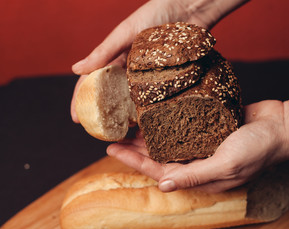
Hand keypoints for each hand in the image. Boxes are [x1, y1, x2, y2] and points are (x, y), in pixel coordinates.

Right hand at [70, 0, 247, 121]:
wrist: (190, 9)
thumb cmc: (157, 14)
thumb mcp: (126, 32)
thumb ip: (103, 52)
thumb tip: (76, 69)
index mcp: (117, 58)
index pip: (93, 82)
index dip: (82, 100)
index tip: (77, 119)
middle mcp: (130, 70)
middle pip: (112, 96)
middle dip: (103, 114)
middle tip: (99, 132)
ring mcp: (148, 76)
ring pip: (133, 101)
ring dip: (125, 117)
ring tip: (121, 134)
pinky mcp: (166, 78)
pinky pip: (154, 98)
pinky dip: (147, 110)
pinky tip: (145, 123)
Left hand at [107, 100, 288, 192]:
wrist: (282, 125)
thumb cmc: (259, 148)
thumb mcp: (227, 164)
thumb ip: (196, 175)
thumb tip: (164, 186)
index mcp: (202, 176)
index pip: (160, 172)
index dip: (134, 161)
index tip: (112, 150)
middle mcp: (200, 162)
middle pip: (160, 156)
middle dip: (136, 148)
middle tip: (114, 135)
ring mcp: (205, 145)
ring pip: (169, 141)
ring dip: (149, 134)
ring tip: (129, 124)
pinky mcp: (210, 128)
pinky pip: (183, 126)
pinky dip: (168, 121)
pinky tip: (156, 113)